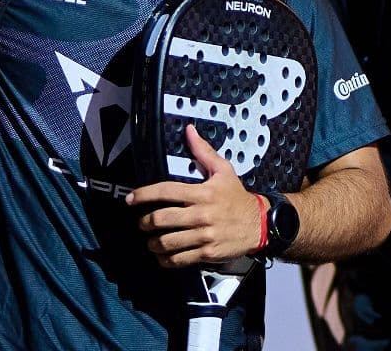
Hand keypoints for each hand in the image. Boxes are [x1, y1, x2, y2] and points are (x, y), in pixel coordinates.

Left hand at [126, 125, 263, 267]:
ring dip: (153, 243)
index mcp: (202, 193)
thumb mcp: (224, 170)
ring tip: (151, 240)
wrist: (260, 223)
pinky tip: (162, 256)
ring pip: (167, 242)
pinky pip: (179, 259)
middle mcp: (201, 214)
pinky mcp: (207, 253)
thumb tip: (189, 131)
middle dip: (145, 222)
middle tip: (142, 223)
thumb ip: (203, 151)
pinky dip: (166, 259)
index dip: (144, 195)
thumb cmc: (238, 197)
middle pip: (161, 219)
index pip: (166, 191)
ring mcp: (204, 235)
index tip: (131, 199)